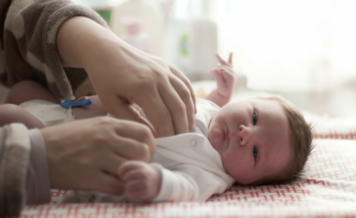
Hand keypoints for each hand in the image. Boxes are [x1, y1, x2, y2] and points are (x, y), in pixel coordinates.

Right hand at [41, 117, 154, 194]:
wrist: (37, 152)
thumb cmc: (67, 138)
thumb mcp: (93, 125)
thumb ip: (116, 130)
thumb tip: (139, 140)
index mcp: (108, 124)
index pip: (145, 132)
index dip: (150, 145)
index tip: (144, 152)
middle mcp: (106, 138)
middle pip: (144, 151)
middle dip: (144, 161)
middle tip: (134, 166)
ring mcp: (98, 157)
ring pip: (133, 169)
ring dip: (131, 175)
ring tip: (122, 176)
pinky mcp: (89, 177)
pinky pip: (117, 187)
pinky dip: (118, 189)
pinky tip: (110, 185)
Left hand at [57, 17, 195, 136]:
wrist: (105, 49)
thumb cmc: (104, 78)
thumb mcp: (111, 102)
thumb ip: (131, 120)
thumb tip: (151, 134)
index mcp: (142, 87)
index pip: (162, 117)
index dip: (167, 134)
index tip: (166, 146)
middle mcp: (158, 78)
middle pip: (178, 108)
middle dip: (181, 129)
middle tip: (180, 143)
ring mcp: (165, 70)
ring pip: (185, 96)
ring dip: (188, 115)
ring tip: (186, 130)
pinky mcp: (168, 66)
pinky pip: (185, 84)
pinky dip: (191, 98)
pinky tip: (191, 111)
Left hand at [118, 161, 160, 200]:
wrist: (159, 183)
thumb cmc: (145, 174)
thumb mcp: (139, 166)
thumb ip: (128, 166)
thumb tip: (119, 174)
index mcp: (141, 166)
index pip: (125, 167)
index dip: (121, 172)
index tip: (124, 175)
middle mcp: (143, 174)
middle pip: (125, 178)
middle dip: (127, 180)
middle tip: (133, 181)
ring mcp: (145, 184)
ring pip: (128, 187)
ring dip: (129, 188)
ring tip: (135, 187)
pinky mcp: (145, 193)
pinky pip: (130, 196)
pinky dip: (131, 195)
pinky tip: (136, 193)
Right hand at [209, 53, 236, 98]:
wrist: (225, 94)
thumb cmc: (223, 91)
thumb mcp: (219, 85)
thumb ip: (218, 77)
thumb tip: (214, 69)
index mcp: (232, 77)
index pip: (222, 70)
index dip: (215, 71)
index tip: (209, 73)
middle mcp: (233, 73)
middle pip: (223, 67)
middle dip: (216, 69)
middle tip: (209, 72)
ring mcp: (232, 71)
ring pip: (225, 63)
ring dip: (220, 59)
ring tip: (216, 54)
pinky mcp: (230, 70)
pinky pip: (230, 63)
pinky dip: (230, 57)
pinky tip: (231, 52)